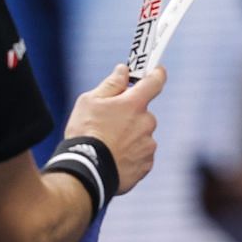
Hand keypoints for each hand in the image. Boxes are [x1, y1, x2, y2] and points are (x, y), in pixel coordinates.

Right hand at [65, 64, 164, 194]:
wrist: (87, 171)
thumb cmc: (85, 133)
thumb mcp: (90, 101)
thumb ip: (111, 84)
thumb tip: (123, 71)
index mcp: (134, 104)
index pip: (155, 82)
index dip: (156, 74)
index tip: (156, 71)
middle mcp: (146, 123)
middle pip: (143, 113)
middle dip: (130, 115)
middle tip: (110, 123)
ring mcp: (148, 145)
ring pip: (142, 135)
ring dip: (130, 137)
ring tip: (108, 145)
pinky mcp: (146, 165)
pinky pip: (141, 154)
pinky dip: (131, 154)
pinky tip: (114, 157)